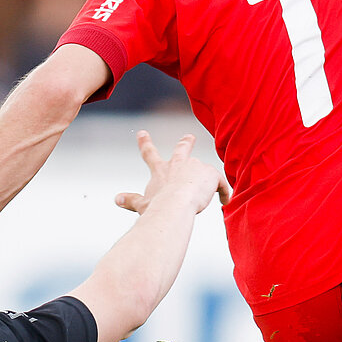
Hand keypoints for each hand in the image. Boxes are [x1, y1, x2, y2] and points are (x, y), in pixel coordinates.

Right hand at [114, 131, 230, 215]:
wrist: (173, 205)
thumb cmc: (156, 208)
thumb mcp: (142, 205)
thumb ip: (131, 200)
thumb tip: (116, 199)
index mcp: (161, 171)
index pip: (150, 155)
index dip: (145, 144)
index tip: (142, 133)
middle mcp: (178, 164)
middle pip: (182, 150)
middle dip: (185, 144)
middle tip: (189, 137)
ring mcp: (196, 167)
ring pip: (205, 171)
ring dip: (208, 180)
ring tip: (212, 192)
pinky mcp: (211, 175)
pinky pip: (221, 184)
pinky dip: (224, 192)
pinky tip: (225, 200)